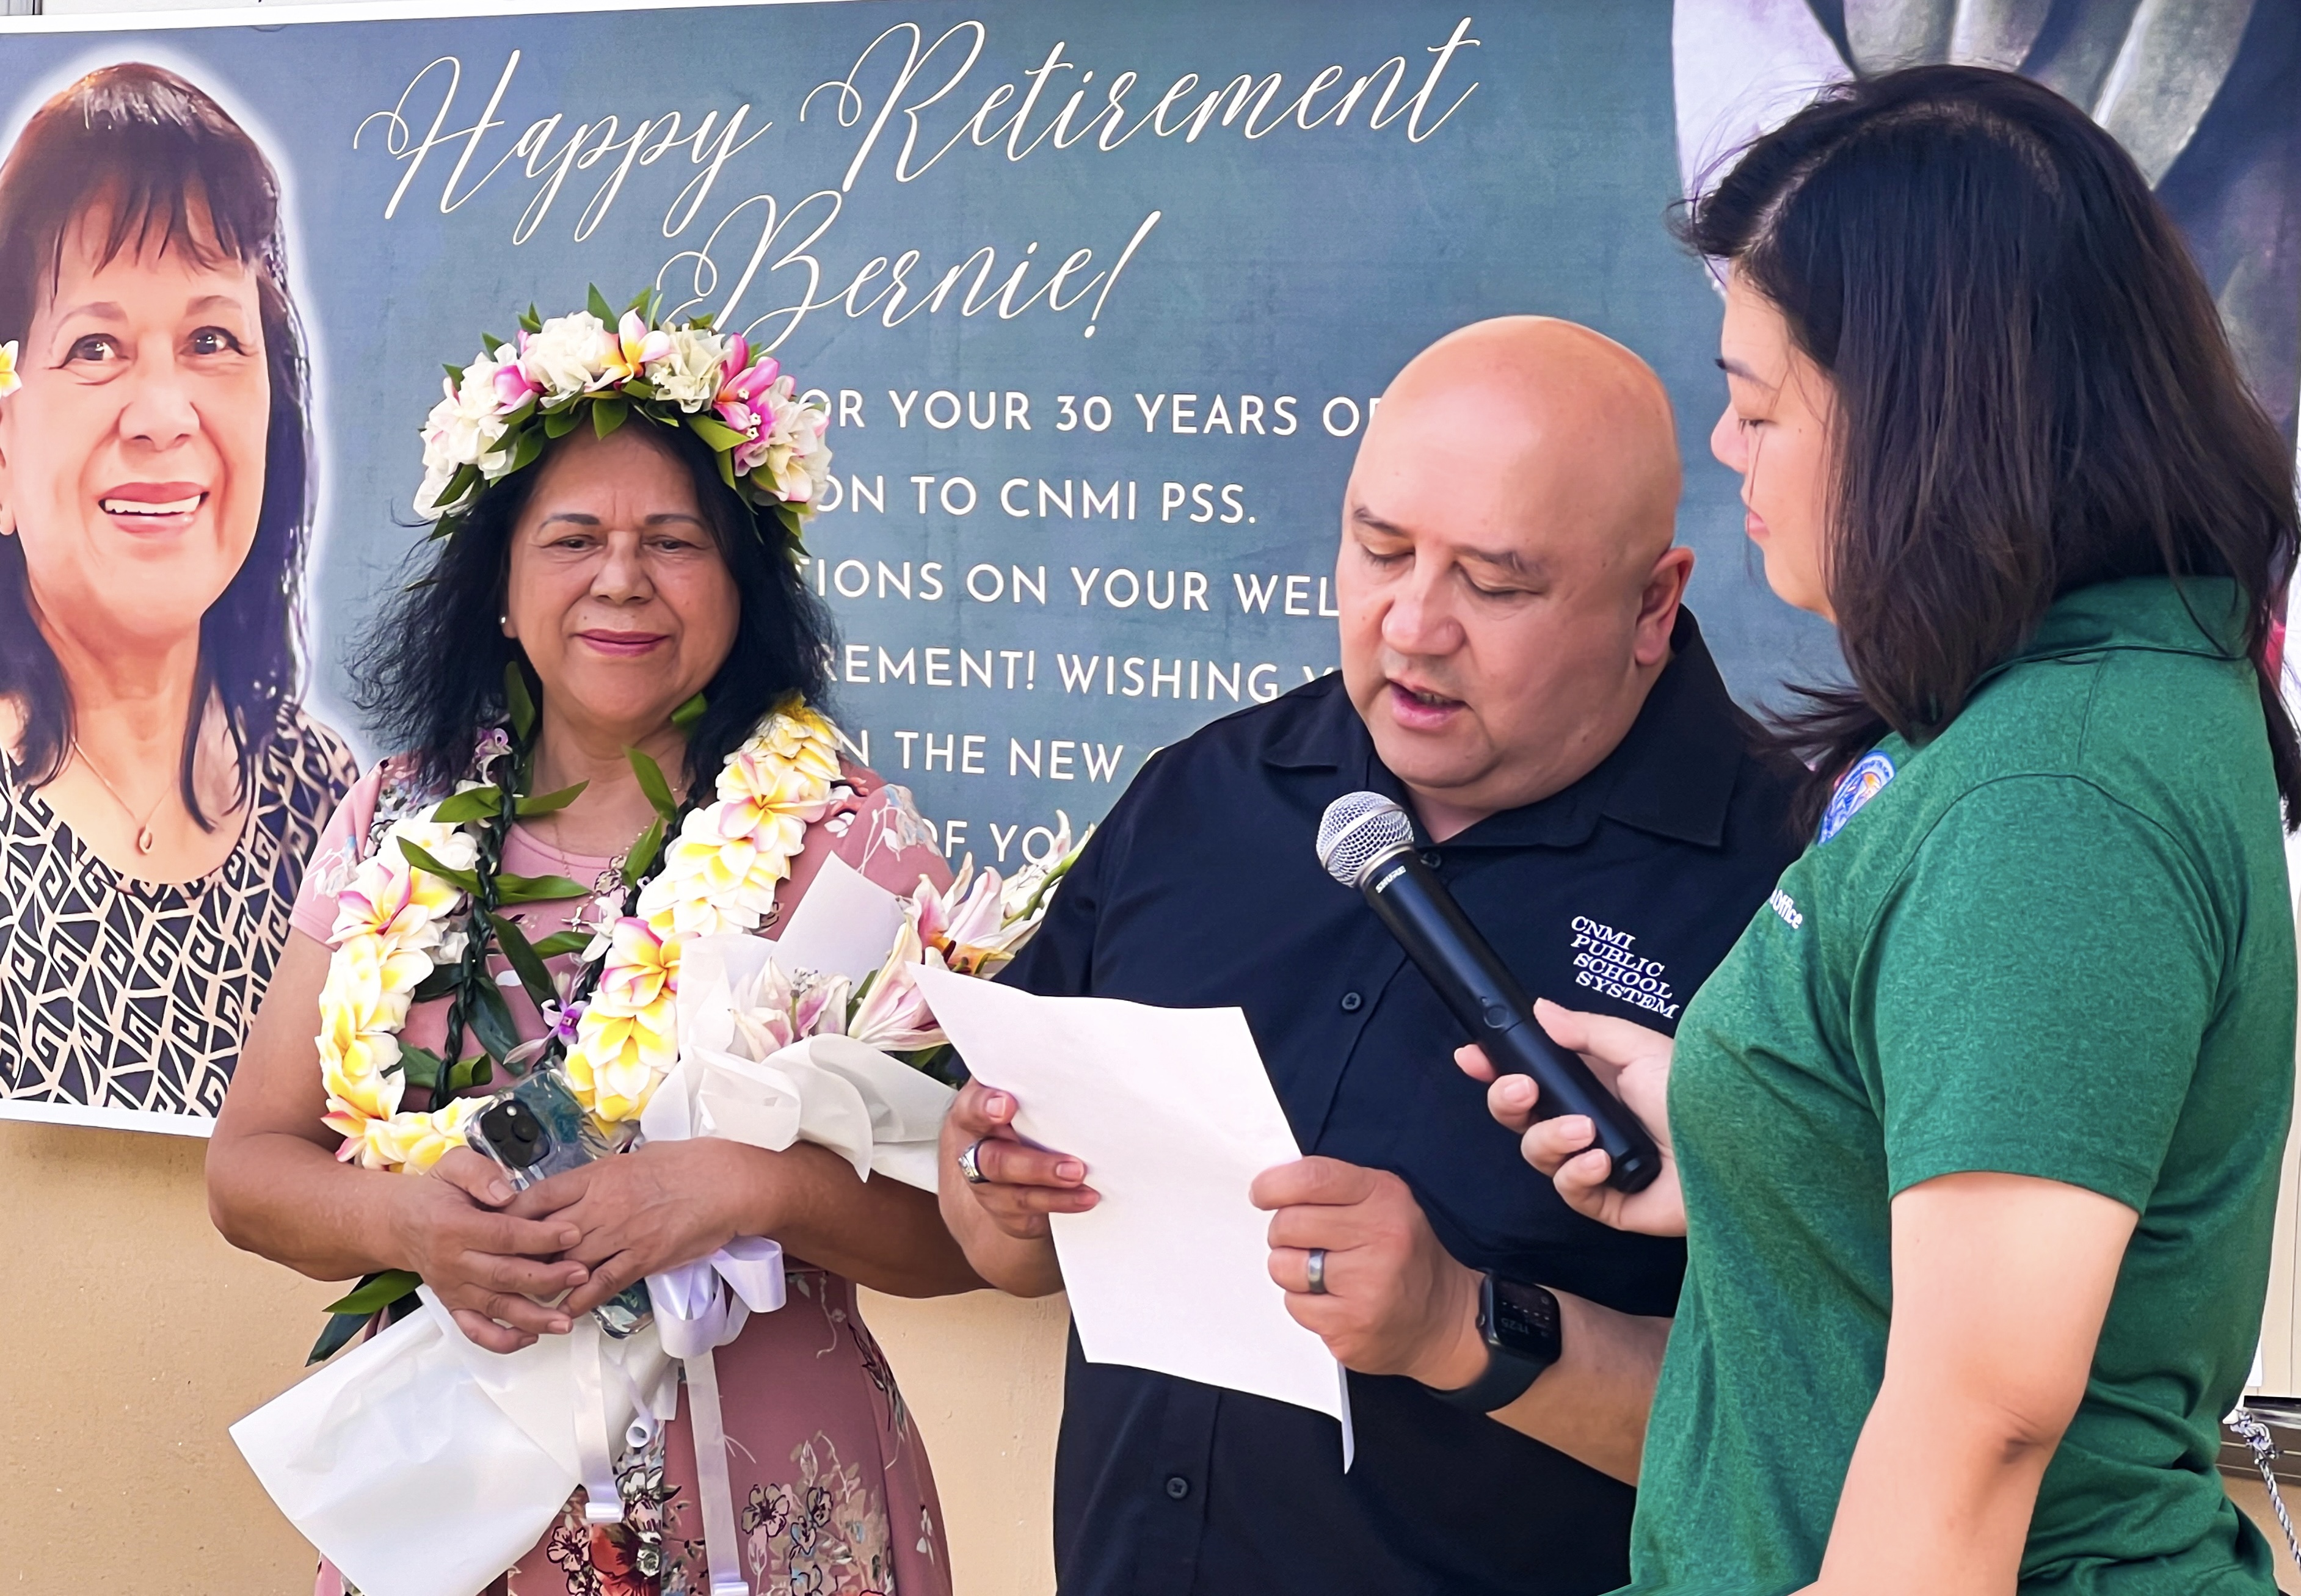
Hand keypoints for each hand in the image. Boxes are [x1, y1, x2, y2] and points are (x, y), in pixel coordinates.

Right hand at [391, 1147, 589, 1352]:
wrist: (402, 1223)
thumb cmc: (437, 1192)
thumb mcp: (454, 1165)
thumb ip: (480, 1173)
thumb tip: (506, 1193)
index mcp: (455, 1225)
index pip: (504, 1235)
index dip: (540, 1236)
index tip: (573, 1233)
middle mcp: (453, 1262)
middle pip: (504, 1275)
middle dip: (546, 1278)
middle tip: (581, 1273)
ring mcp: (453, 1288)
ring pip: (495, 1308)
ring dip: (532, 1317)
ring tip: (566, 1320)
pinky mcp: (453, 1305)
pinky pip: (475, 1330)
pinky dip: (501, 1340)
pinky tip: (531, 1337)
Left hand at [504, 1138, 760, 1315]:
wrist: (727, 1183)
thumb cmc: (689, 1164)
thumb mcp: (638, 1157)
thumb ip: (605, 1175)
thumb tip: (586, 1185)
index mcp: (598, 1175)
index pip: (539, 1196)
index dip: (511, 1214)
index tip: (493, 1226)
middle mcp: (602, 1206)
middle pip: (545, 1234)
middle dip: (519, 1253)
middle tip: (497, 1269)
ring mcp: (621, 1234)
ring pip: (568, 1263)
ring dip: (544, 1282)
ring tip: (521, 1297)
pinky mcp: (642, 1258)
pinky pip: (602, 1284)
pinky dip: (580, 1301)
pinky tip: (564, 1313)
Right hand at [940, 1078, 1096, 1241]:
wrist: (989, 1176)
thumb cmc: (1007, 1118)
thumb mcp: (1004, 1092)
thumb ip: (1020, 1073)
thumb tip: (1063, 1036)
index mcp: (972, 1113)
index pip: (972, 1107)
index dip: (986, 1106)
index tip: (1007, 1104)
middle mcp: (976, 1153)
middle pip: (995, 1161)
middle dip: (1034, 1164)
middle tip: (1073, 1164)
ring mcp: (990, 1187)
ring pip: (1016, 1191)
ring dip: (1052, 1186)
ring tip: (1083, 1178)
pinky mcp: (1010, 1211)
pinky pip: (1032, 1209)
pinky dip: (1061, 1203)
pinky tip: (1086, 1197)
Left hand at [1250, 1158, 1485, 1388]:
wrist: (1443, 1318)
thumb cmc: (1407, 1256)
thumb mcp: (1385, 1201)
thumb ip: (1335, 1187)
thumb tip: (1275, 1182)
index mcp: (1385, 1198)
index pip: (1312, 1178)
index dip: (1274, 1184)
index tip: (1262, 1193)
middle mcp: (1380, 1239)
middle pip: (1287, 1224)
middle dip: (1285, 1233)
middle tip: (1307, 1241)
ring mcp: (1367, 1286)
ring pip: (1282, 1267)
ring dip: (1292, 1270)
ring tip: (1325, 1273)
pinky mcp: (1350, 1326)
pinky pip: (1294, 1305)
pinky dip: (1305, 1304)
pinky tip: (1335, 1300)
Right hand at [1458, 999, 1682, 1235]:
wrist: (1736, 1147)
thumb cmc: (1695, 1094)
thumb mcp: (1638, 1048)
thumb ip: (1585, 1031)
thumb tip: (1541, 1010)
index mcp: (1592, 1084)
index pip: (1530, 1077)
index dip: (1495, 1069)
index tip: (1471, 1056)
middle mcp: (1587, 1123)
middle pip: (1520, 1118)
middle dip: (1508, 1101)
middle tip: (1522, 1090)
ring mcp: (1595, 1164)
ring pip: (1537, 1155)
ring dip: (1550, 1139)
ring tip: (1583, 1131)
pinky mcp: (1608, 1201)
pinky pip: (1569, 1191)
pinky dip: (1576, 1174)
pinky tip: (1599, 1161)